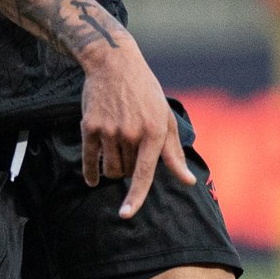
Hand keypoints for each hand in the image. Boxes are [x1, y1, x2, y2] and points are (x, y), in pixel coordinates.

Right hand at [78, 36, 194, 217]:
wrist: (114, 64)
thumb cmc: (145, 93)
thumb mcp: (165, 118)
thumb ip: (174, 154)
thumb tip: (189, 182)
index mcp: (154, 131)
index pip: (144, 173)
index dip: (136, 197)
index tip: (126, 214)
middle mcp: (131, 132)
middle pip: (128, 172)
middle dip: (132, 167)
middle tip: (133, 145)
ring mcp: (108, 130)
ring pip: (111, 169)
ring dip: (115, 168)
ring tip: (119, 148)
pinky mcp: (89, 126)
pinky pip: (90, 160)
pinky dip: (92, 172)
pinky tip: (93, 179)